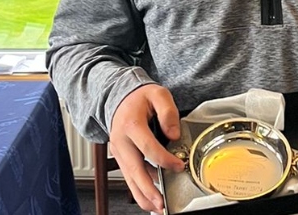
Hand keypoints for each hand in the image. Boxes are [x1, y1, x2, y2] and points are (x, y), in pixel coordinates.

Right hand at [109, 84, 183, 211]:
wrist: (119, 98)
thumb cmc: (139, 98)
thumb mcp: (157, 94)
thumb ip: (168, 112)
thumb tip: (174, 134)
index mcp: (130, 125)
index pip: (148, 148)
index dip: (164, 160)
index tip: (179, 166)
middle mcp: (121, 141)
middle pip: (135, 170)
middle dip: (149, 189)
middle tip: (162, 202)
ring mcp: (119, 152)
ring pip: (129, 178)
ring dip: (143, 195)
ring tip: (157, 207)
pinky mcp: (120, 158)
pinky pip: (129, 177)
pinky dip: (138, 190)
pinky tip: (149, 200)